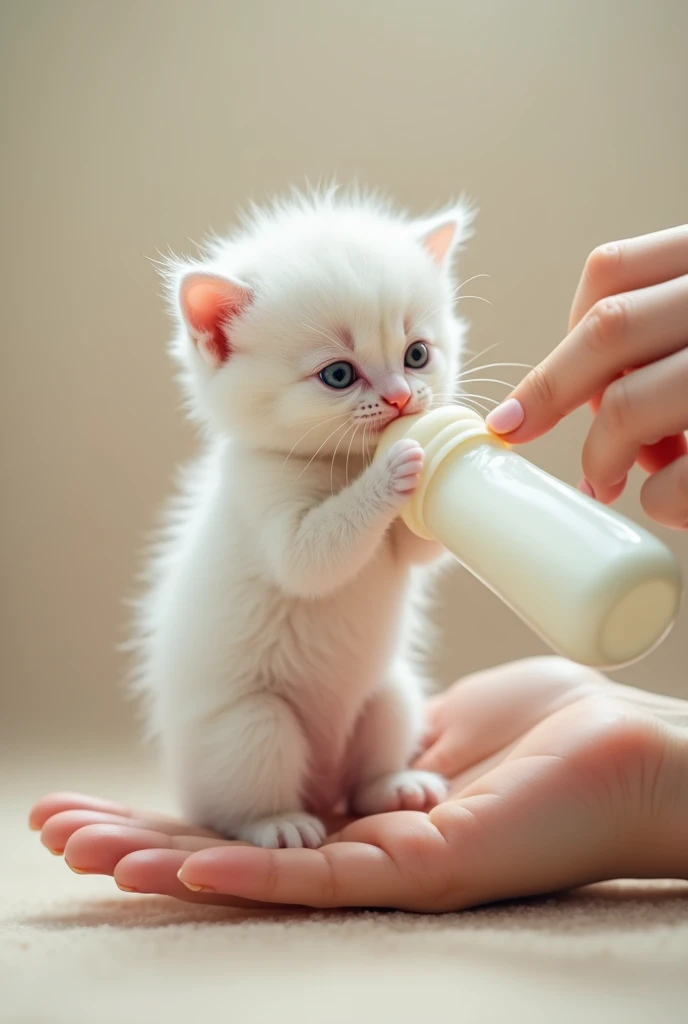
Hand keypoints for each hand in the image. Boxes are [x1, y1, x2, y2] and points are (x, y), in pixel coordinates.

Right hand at [30, 658, 687, 910]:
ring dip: (171, 866)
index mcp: (348, 803)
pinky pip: (325, 880)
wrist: (623, 748)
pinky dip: (252, 875)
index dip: (166, 807)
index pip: (241, 812)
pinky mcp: (420, 872)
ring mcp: (381, 865)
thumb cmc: (541, 731)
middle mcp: (352, 843)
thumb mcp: (424, 715)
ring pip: (258, 876)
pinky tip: (190, 870)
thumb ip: (375, 722)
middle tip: (57, 830)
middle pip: (230, 848)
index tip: (93, 793)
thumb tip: (333, 706)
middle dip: (142, 840)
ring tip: (92, 857)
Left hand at [486, 225, 687, 527]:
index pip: (610, 273)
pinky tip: (663, 501)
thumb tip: (590, 402)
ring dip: (601, 453)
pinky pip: (680, 478)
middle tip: (516, 434)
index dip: (560, 334)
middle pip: (608, 329)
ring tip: (604, 480)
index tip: (533, 384)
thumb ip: (660, 336)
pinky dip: (661, 499)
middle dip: (551, 392)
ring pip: (629, 404)